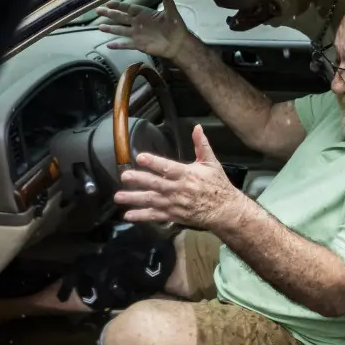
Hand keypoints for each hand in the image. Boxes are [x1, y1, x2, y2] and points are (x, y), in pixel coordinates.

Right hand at [97, 0, 191, 61]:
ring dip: (110, 29)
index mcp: (144, 14)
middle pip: (121, 17)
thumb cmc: (175, 26)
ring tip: (100, 27)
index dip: (119, 5)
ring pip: (120, 30)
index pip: (128, 8)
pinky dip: (118, 45)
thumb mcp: (171, 11)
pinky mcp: (139, 45)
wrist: (178, 43)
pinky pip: (126, 45)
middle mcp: (138, 23)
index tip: (109, 2)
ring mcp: (137, 34)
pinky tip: (109, 45)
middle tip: (98, 10)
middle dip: (109, 14)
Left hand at [114, 124, 245, 230]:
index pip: (167, 167)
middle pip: (155, 184)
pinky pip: (155, 216)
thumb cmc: (218, 185)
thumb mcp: (211, 163)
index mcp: (187, 175)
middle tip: (124, 176)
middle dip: (139, 180)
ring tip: (118, 197)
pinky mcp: (173, 215)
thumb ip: (201, 145)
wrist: (225, 210)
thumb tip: (196, 127)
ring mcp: (174, 204)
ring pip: (152, 201)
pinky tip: (128, 215)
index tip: (140, 157)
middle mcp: (178, 190)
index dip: (154, 162)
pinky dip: (141, 216)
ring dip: (134, 199)